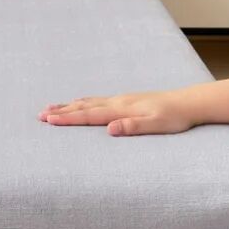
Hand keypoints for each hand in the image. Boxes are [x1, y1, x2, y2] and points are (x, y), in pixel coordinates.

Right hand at [39, 92, 194, 135]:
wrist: (189, 102)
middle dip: (61, 112)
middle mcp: (118, 102)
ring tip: (51, 108)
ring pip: (88, 102)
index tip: (49, 121)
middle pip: (83, 107)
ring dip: (68, 106)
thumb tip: (110, 129)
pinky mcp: (126, 101)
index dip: (68, 119)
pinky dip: (82, 102)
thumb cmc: (175, 118)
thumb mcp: (156, 125)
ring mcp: (121, 100)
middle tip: (40, 114)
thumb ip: (133, 127)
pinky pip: (97, 101)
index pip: (90, 115)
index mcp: (122, 109)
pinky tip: (79, 102)